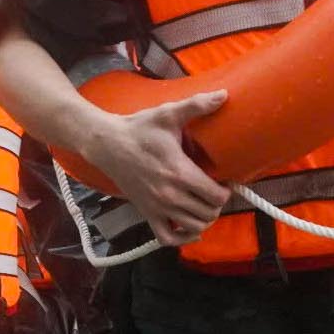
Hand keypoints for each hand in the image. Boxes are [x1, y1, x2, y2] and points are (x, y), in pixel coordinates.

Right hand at [84, 90, 231, 246]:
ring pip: (193, 227)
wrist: (107, 144)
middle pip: (208, 214)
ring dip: (205, 219)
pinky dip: (183, 238)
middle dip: (217, 204)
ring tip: (205, 204)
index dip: (226, 190)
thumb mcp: (168, 114)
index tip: (224, 180)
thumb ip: (197, 105)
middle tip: (216, 191)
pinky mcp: (146, 213)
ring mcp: (157, 207)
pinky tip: (190, 228)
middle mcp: (169, 195)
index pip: (216, 196)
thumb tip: (224, 94)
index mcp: (179, 172)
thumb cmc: (139, 128)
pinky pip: (168, 238)